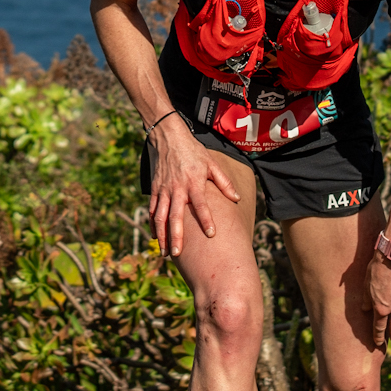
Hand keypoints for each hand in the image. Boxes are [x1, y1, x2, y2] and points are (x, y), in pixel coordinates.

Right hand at [149, 118, 239, 257]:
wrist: (168, 137)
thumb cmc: (193, 151)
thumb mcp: (212, 163)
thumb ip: (224, 182)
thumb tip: (237, 198)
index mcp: (193, 182)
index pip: (200, 204)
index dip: (206, 219)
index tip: (211, 234)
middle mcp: (177, 188)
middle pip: (175, 216)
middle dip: (176, 236)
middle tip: (178, 253)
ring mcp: (164, 190)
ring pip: (160, 217)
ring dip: (162, 235)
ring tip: (165, 252)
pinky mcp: (155, 190)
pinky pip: (153, 210)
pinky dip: (153, 225)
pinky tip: (156, 237)